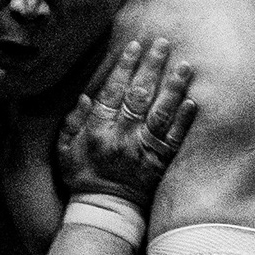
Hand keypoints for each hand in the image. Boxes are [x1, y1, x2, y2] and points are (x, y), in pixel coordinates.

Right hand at [50, 31, 199, 202]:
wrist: (104, 210)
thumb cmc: (81, 176)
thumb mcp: (63, 150)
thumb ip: (71, 122)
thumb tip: (85, 96)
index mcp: (97, 130)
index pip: (112, 91)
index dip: (124, 66)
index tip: (134, 45)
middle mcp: (121, 137)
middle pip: (139, 96)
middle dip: (152, 67)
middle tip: (163, 43)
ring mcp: (143, 151)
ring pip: (161, 114)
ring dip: (173, 88)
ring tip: (184, 65)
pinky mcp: (159, 163)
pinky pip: (174, 139)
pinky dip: (183, 120)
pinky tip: (192, 101)